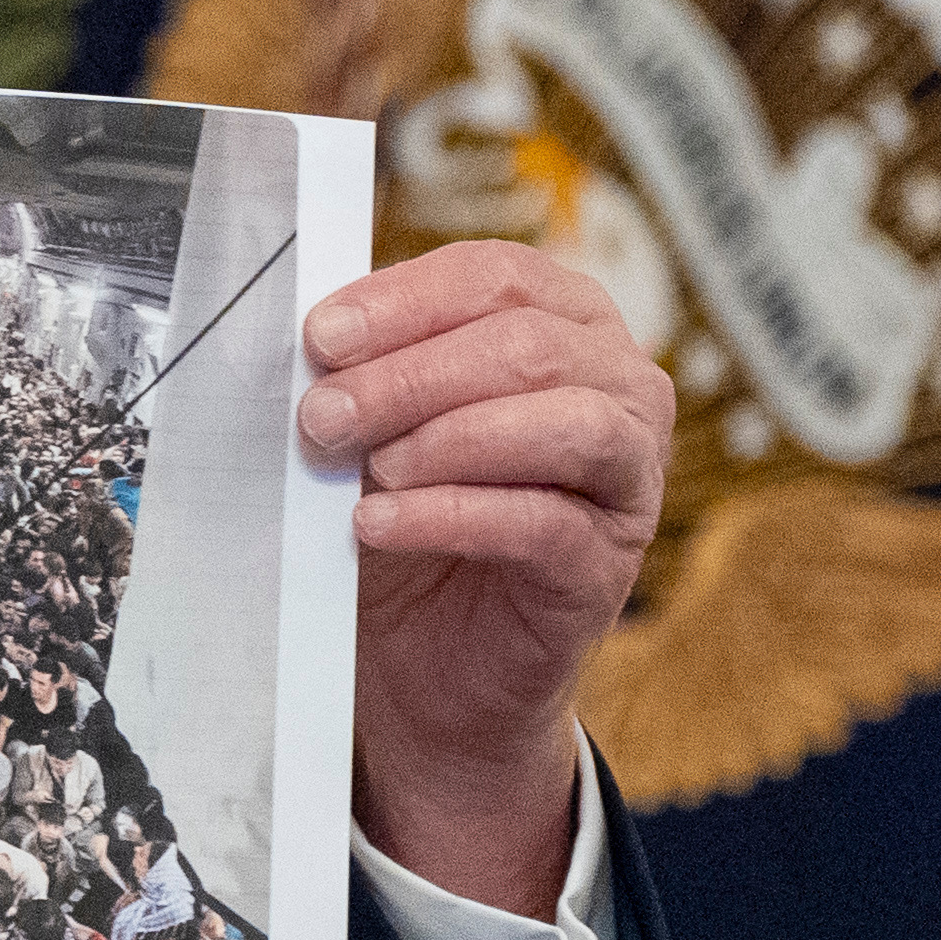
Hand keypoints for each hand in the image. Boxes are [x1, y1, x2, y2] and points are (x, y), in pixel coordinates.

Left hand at [300, 242, 668, 916]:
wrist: (425, 662)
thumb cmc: (405, 524)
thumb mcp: (375, 432)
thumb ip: (364, 375)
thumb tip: (313, 340)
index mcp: (565, 325)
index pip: (499, 277)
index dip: (405, 300)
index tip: (322, 336)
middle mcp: (618, 389)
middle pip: (529, 345)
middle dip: (409, 376)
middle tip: (321, 416)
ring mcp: (627, 478)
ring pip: (563, 423)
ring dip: (446, 437)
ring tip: (367, 470)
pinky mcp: (606, 563)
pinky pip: (542, 523)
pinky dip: (451, 515)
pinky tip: (379, 524)